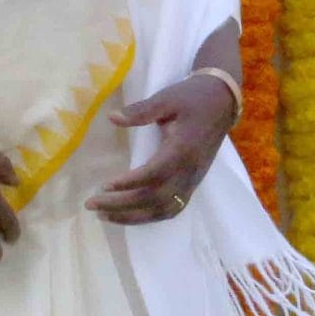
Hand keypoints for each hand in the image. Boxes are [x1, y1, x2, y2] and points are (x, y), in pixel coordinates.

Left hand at [90, 73, 237, 224]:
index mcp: (182, 149)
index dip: (129, 183)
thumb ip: (140, 111)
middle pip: (155, 198)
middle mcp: (189, 171)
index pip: (154, 174)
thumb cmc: (192, 98)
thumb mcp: (166, 98)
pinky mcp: (192, 184)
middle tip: (92, 204)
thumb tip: (112, 118)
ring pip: (164, 210)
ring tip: (105, 215)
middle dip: (122, 205)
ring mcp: (192, 180)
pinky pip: (172, 209)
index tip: (104, 185)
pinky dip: (150, 217)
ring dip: (134, 216)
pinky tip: (130, 216)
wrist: (222, 102)